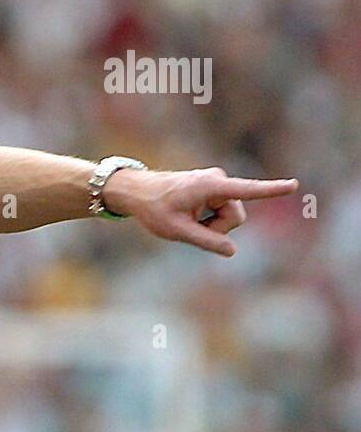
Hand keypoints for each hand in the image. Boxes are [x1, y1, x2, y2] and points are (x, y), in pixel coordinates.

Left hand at [104, 167, 298, 256]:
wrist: (137, 191)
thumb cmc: (154, 208)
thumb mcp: (177, 231)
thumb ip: (206, 241)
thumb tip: (231, 250)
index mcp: (210, 186)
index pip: (247, 190)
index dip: (271, 190)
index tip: (293, 185)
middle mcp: (218, 180)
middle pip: (235, 218)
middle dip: (217, 229)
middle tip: (187, 224)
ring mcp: (218, 184)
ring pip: (230, 218)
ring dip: (211, 225)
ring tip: (186, 217)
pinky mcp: (216, 189)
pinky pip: (221, 213)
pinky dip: (208, 220)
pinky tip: (189, 214)